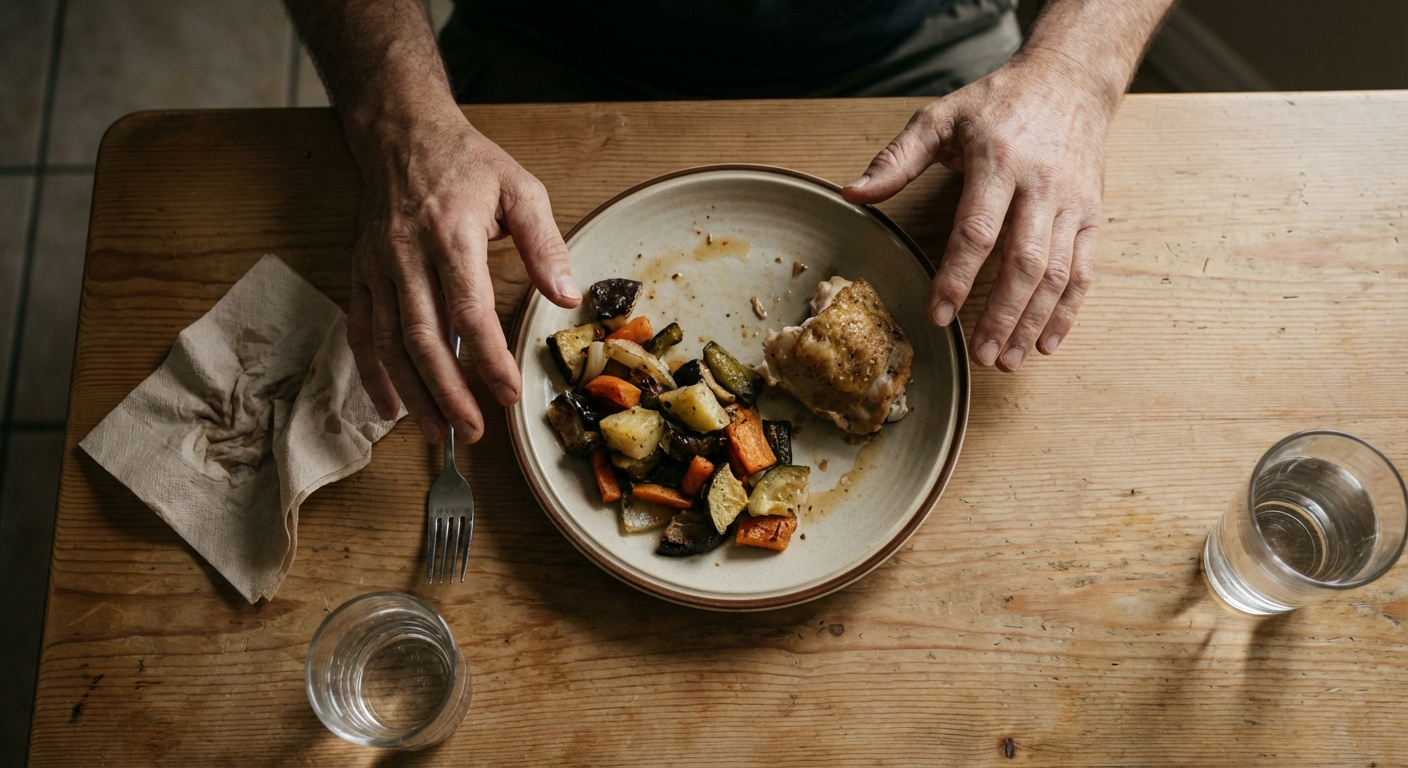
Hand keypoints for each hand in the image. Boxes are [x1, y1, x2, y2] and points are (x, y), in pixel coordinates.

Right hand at [347, 107, 580, 442]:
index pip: (469, 311)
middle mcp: (407, 255)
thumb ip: (546, 244)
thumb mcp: (520, 189)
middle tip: (474, 431)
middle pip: (424, 338)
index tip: (509, 392)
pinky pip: (362, 332)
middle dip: (448, 392)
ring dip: (414, 394)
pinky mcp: (362, 274)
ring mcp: (378, 267)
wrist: (402, 134)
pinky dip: (373, 374)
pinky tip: (390, 408)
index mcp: (451, 234)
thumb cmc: (467, 163)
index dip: (488, 358)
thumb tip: (567, 297)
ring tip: (438, 433)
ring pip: (390, 344)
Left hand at [842, 55, 1112, 371]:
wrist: (1069, 80)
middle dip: (1001, 314)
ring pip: (1056, 274)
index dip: (957, 277)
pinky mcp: (1091, 214)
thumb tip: (853, 193)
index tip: (939, 315)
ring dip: (1032, 323)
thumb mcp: (940, 117)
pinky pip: (1083, 270)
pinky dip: (1067, 312)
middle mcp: (1041, 184)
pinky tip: (1047, 343)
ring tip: (1006, 360)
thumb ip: (897, 159)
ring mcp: (1071, 202)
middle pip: (1023, 262)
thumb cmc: (997, 103)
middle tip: (979, 355)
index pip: (977, 230)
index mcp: (998, 161)